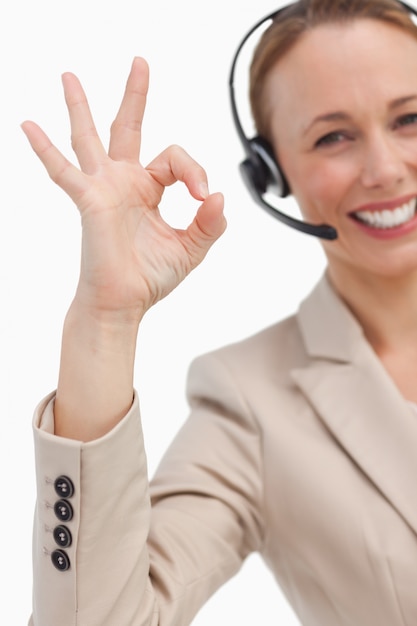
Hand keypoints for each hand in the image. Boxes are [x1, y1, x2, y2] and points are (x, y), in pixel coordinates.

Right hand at [21, 57, 225, 322]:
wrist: (123, 303)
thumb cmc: (150, 277)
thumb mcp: (190, 248)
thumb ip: (209, 224)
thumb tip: (221, 196)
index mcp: (149, 189)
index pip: (175, 159)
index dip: (194, 172)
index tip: (204, 198)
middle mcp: (125, 183)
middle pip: (129, 129)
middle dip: (134, 96)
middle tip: (140, 63)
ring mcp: (104, 189)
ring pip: (91, 139)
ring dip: (81, 107)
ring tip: (69, 76)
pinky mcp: (89, 202)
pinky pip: (64, 172)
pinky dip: (45, 150)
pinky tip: (28, 125)